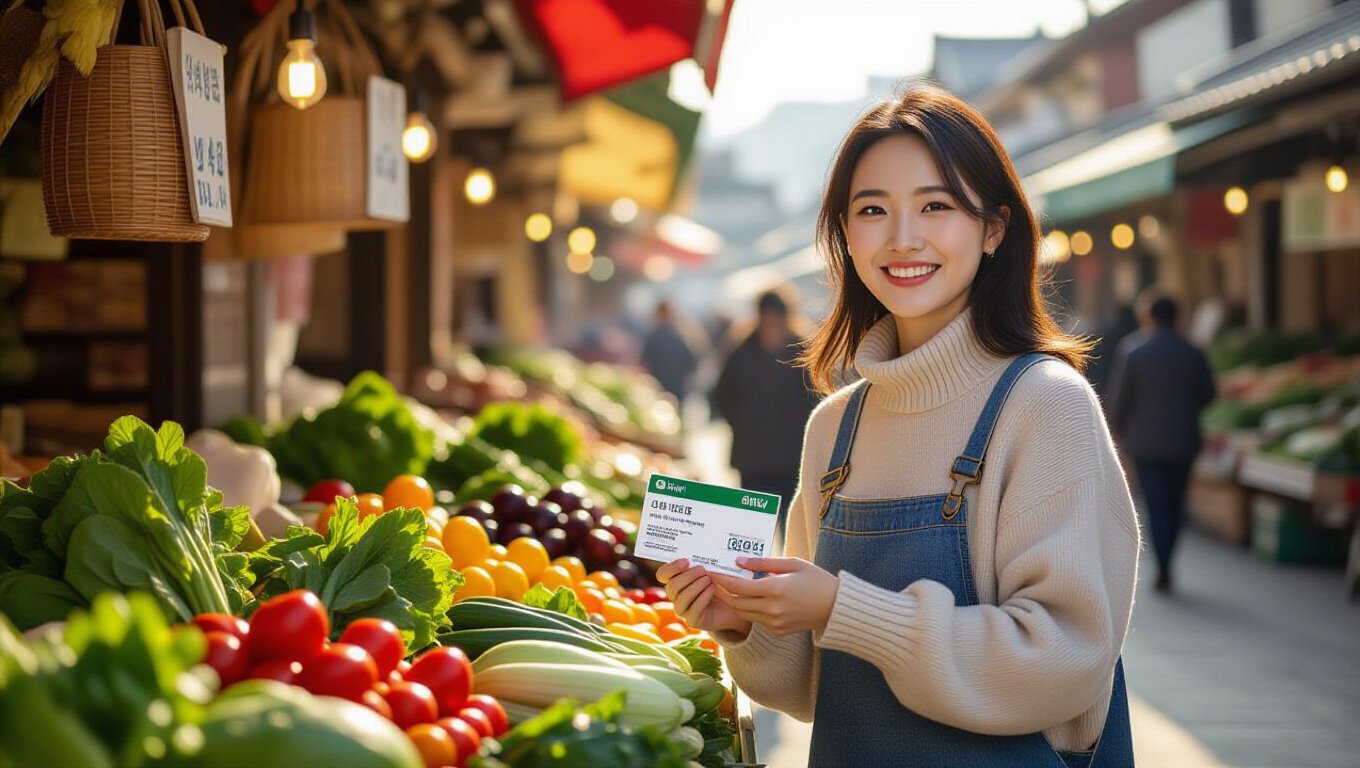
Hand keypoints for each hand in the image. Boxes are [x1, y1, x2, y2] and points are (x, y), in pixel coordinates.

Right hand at [655, 559, 751, 636]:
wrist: (736, 603)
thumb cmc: (722, 582)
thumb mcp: (713, 568)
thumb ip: (703, 561)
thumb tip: (701, 546)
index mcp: (676, 580)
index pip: (663, 574)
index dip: (671, 568)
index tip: (686, 561)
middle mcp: (676, 595)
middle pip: (672, 586)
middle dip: (687, 576)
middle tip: (702, 569)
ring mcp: (684, 609)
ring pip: (681, 598)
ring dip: (695, 586)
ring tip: (709, 580)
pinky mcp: (693, 620)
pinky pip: (693, 610)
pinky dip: (703, 597)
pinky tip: (712, 590)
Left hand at [709, 556, 838, 636]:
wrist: (836, 607)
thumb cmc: (816, 580)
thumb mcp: (792, 564)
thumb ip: (763, 563)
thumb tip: (738, 561)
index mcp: (775, 589)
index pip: (737, 587)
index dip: (721, 579)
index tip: (711, 572)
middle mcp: (772, 609)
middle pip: (735, 603)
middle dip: (721, 592)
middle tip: (713, 581)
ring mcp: (775, 623)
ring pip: (744, 613)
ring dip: (734, 602)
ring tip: (727, 589)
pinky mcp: (779, 631)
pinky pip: (757, 621)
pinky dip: (750, 610)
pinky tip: (750, 599)